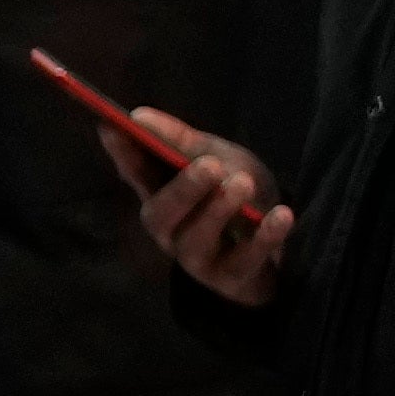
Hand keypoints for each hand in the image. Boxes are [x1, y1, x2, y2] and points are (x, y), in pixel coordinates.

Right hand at [109, 118, 291, 303]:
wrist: (277, 249)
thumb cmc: (238, 197)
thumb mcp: (219, 158)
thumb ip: (183, 141)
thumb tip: (139, 116)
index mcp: (162, 196)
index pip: (135, 174)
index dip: (123, 153)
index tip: (114, 127)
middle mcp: (170, 230)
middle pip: (160, 215)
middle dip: (183, 189)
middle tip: (210, 166)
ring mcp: (197, 258)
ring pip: (195, 239)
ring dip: (218, 211)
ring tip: (242, 184)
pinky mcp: (230, 279)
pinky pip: (244, 260)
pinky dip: (264, 238)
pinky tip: (281, 215)